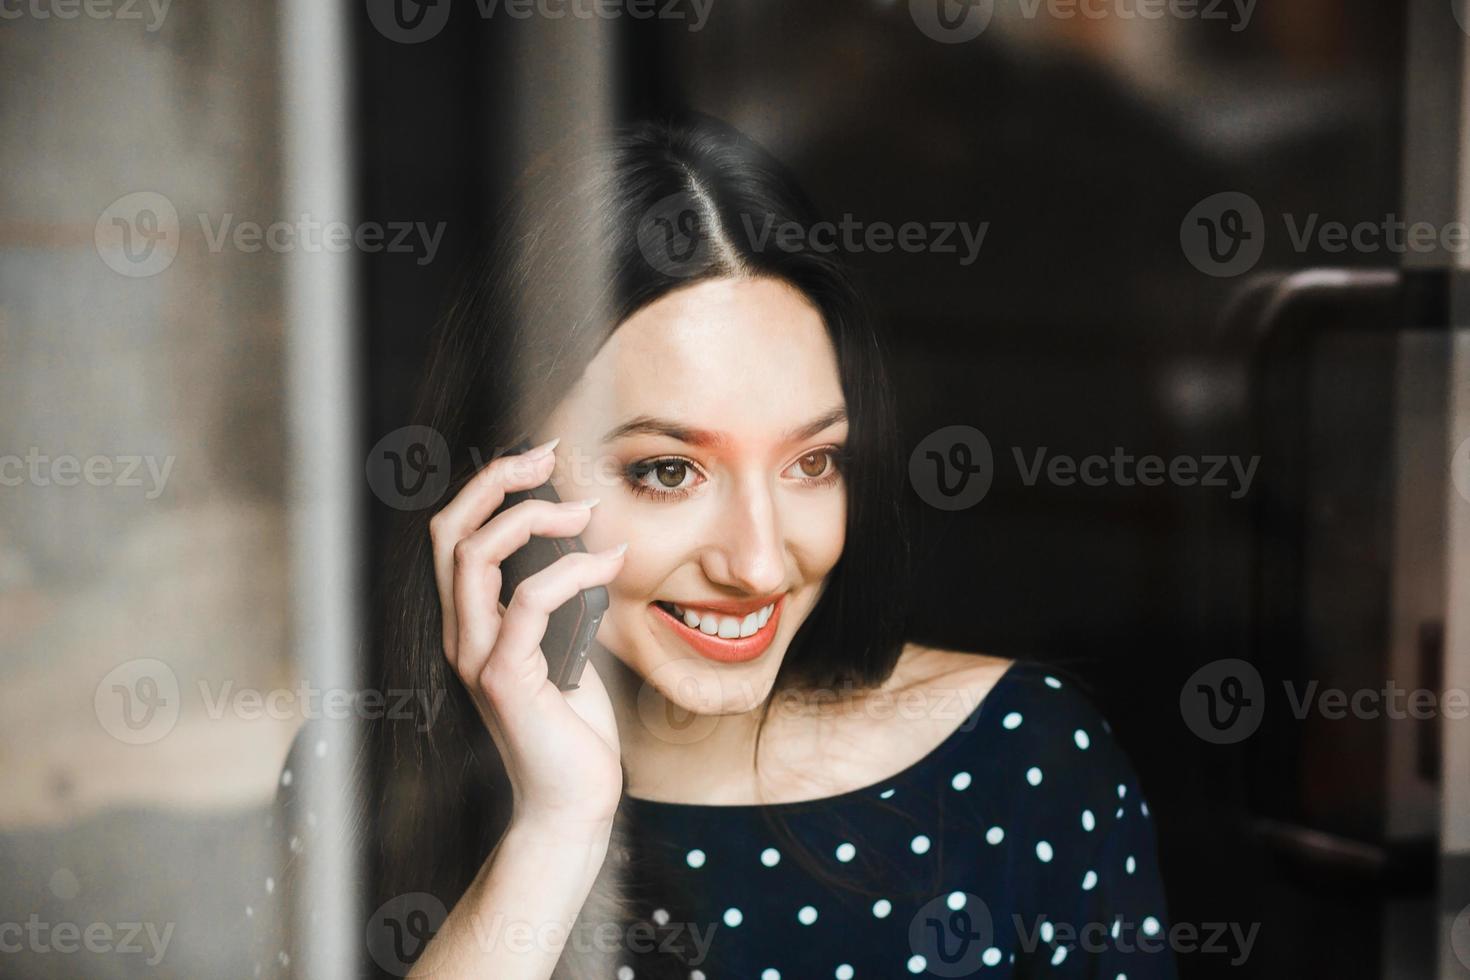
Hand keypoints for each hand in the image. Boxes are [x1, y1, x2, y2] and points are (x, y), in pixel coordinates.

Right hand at [429, 438, 626, 837]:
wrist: (572, 799)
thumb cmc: (573, 724)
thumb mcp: (567, 643)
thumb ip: (562, 596)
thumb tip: (588, 535)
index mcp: (470, 623)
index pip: (454, 534)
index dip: (489, 486)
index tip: (542, 459)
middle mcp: (461, 634)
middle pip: (450, 531)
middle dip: (496, 481)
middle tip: (550, 458)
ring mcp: (476, 656)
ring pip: (476, 556)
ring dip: (534, 518)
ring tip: (587, 514)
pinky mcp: (504, 680)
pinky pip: (528, 603)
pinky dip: (572, 570)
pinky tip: (609, 564)